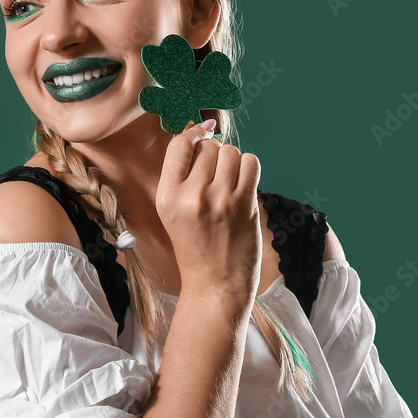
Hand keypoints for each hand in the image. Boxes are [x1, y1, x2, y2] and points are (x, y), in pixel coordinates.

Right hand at [155, 119, 261, 302]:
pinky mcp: (244, 205)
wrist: (215, 284)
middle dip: (214, 154)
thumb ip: (180, 177)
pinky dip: (248, 167)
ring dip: (232, 160)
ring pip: (230, 152)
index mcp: (167, 196)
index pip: (179, 145)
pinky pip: (250, 163)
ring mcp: (219, 200)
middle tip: (215, 174)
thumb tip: (199, 133)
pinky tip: (242, 183)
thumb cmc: (194, 246)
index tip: (200, 136)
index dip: (192, 135)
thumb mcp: (170, 212)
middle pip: (208, 147)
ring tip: (228, 180)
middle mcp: (191, 196)